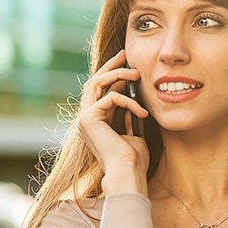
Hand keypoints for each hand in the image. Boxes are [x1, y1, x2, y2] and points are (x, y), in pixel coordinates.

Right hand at [77, 49, 149, 194]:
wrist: (128, 173)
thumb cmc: (134, 159)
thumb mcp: (134, 131)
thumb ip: (129, 115)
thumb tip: (134, 97)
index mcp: (95, 122)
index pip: (99, 90)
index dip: (111, 74)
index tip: (127, 63)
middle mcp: (85, 119)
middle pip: (93, 82)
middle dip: (110, 66)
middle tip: (125, 55)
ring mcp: (84, 119)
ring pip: (97, 84)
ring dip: (118, 74)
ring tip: (137, 74)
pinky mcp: (88, 119)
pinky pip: (110, 98)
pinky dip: (129, 102)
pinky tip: (142, 112)